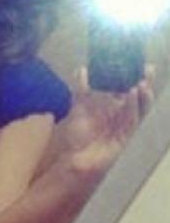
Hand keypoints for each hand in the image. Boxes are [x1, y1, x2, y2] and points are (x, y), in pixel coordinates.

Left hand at [57, 66, 153, 181]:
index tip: (138, 63)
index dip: (133, 77)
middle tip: (148, 69)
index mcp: (112, 107)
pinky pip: (132, 120)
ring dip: (141, 95)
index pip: (127, 88)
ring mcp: (124, 125)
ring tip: (142, 82)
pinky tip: (132, 94)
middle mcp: (121, 115)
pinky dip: (132, 107)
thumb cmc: (77, 136)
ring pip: (139, 108)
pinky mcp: (125, 136)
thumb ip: (82, 89)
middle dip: (144, 83)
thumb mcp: (78, 108)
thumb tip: (82, 69)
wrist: (74, 159)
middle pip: (137, 97)